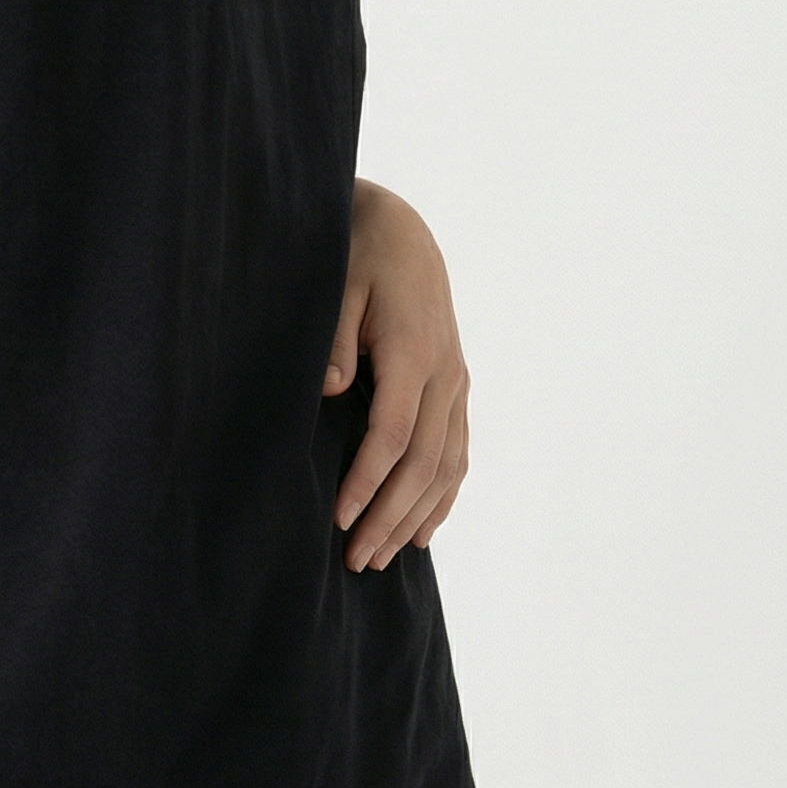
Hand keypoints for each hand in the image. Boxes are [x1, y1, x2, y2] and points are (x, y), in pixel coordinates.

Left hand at [322, 179, 470, 573]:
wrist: (400, 228)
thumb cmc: (359, 253)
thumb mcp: (338, 283)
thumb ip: (334, 337)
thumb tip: (330, 390)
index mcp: (414, 350)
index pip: (394, 433)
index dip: (368, 480)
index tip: (339, 518)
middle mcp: (445, 373)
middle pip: (423, 462)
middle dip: (389, 515)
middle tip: (355, 559)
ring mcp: (456, 381)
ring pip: (446, 465)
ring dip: (416, 516)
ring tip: (381, 556)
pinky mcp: (456, 385)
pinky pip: (457, 451)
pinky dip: (442, 496)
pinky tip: (423, 531)